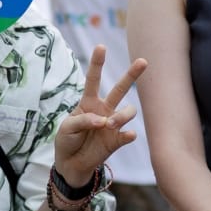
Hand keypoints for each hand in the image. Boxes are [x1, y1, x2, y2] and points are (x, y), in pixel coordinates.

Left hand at [53, 46, 145, 186]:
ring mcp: (113, 124)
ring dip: (122, 115)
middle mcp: (104, 109)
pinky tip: (128, 134)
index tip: (101, 47)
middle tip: (143, 61)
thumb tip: (102, 120)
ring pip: (128, 111)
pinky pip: (128, 134)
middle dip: (132, 75)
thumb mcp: (67, 128)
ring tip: (110, 124)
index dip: (97, 63)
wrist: (71, 164)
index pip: (94, 79)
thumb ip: (82, 120)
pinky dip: (129, 133)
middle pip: (121, 89)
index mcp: (89, 102)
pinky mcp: (117, 140)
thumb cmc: (67, 140)